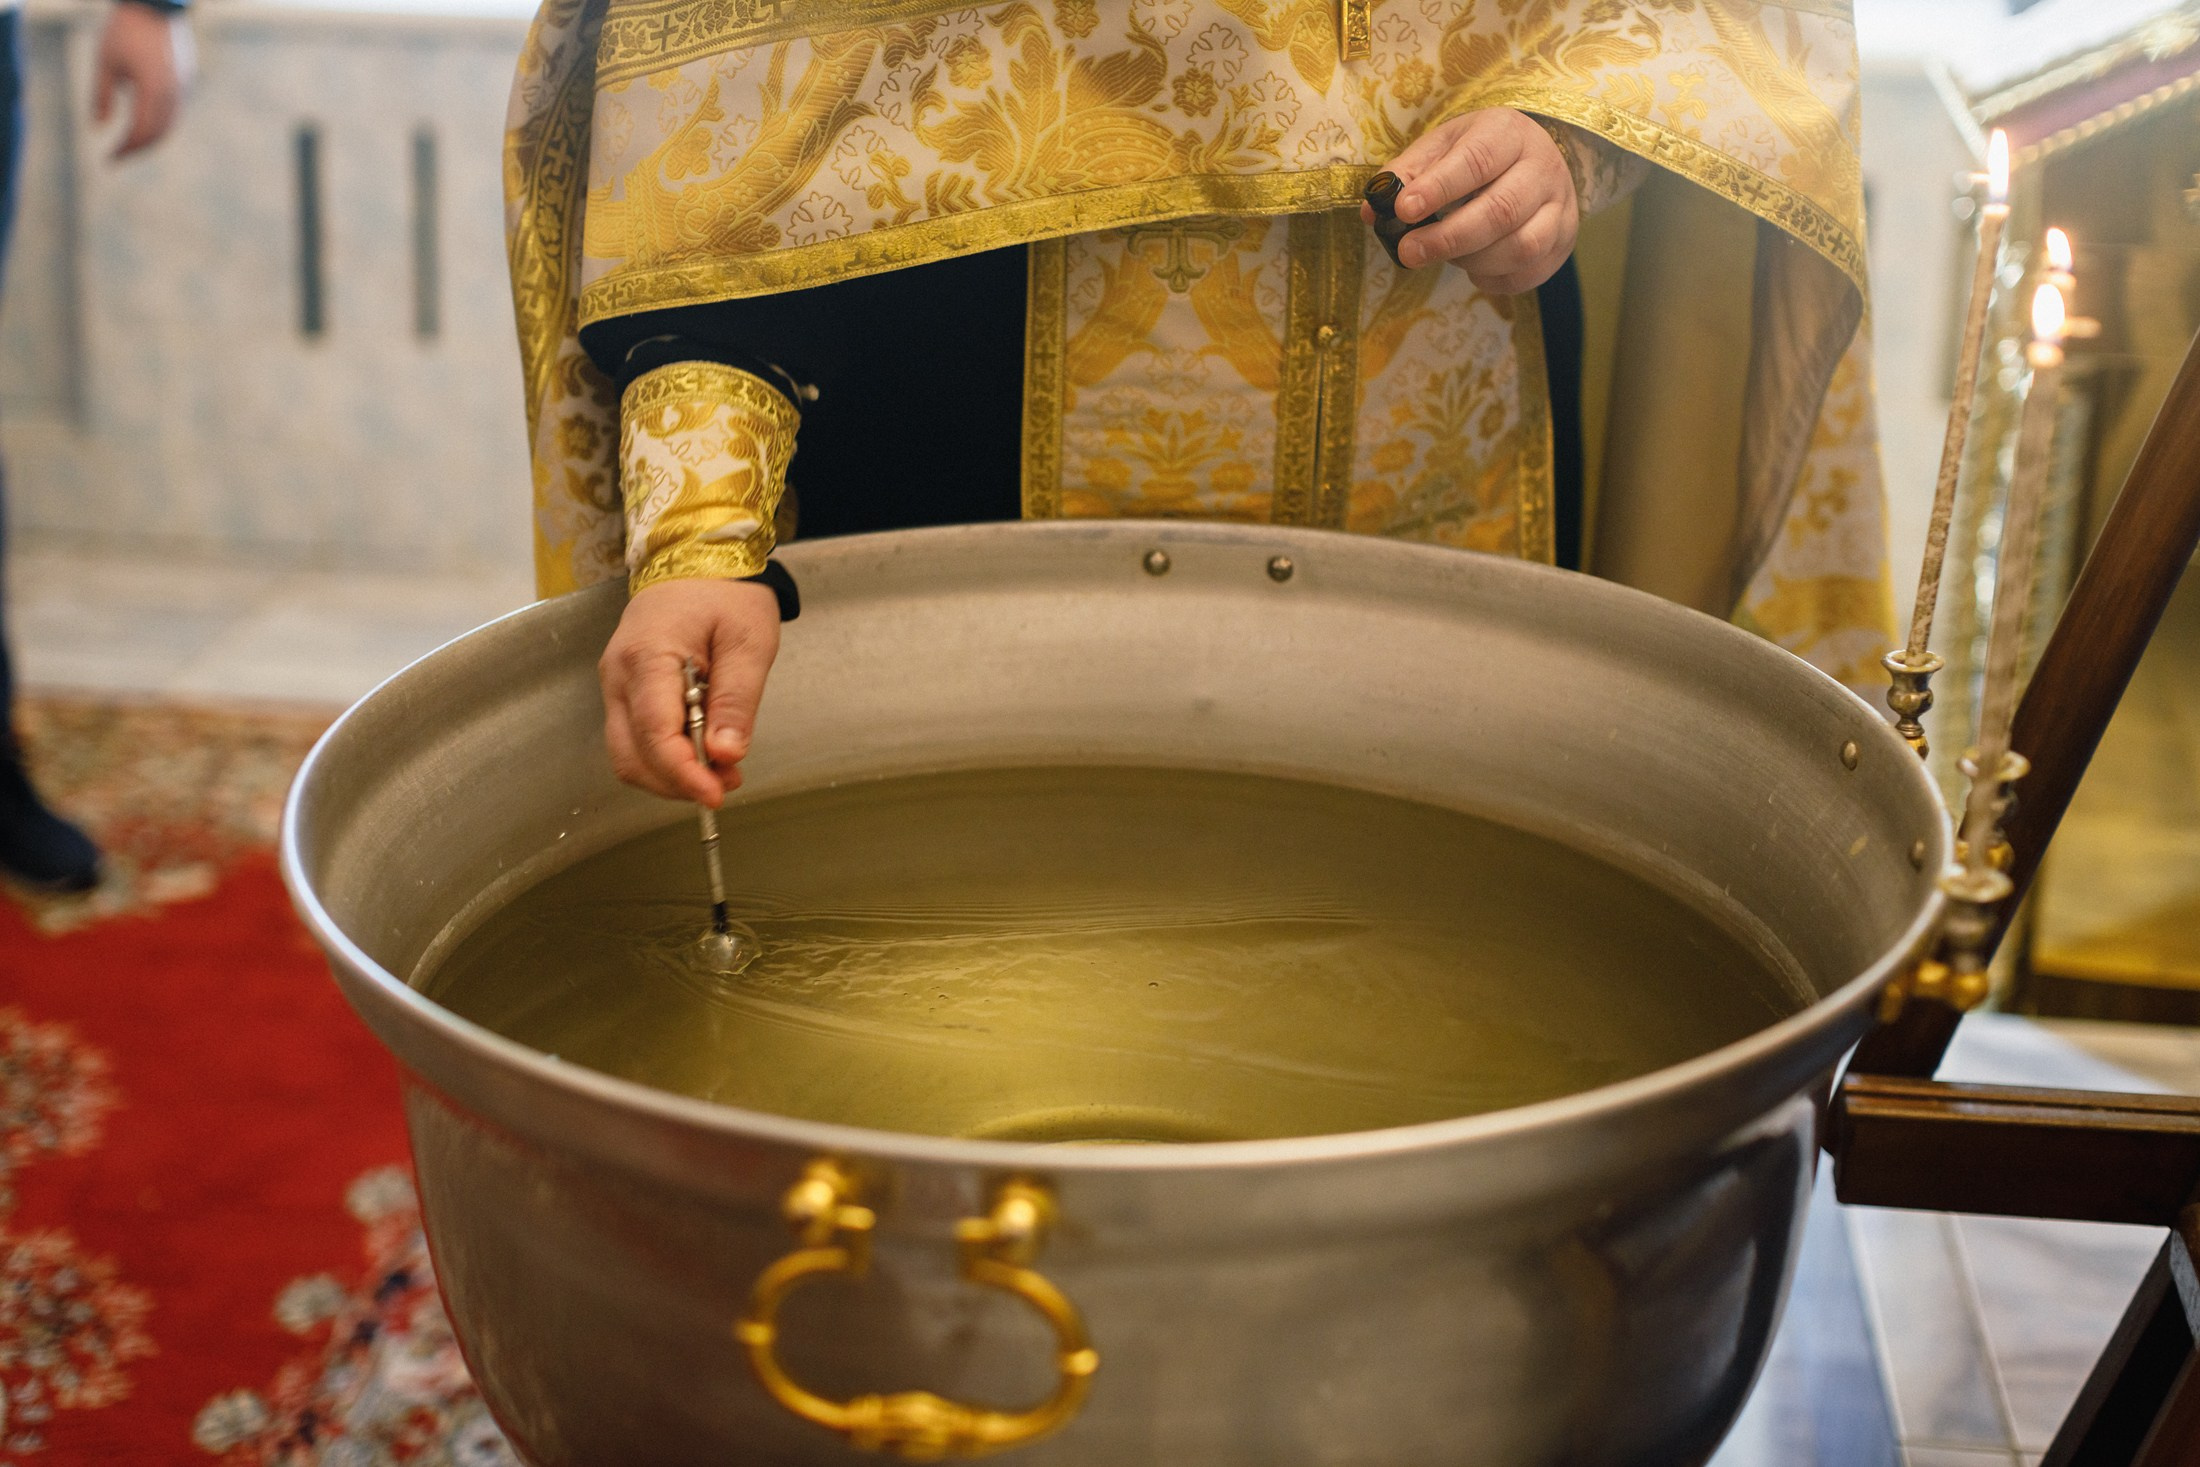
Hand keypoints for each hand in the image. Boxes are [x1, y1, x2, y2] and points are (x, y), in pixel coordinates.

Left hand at [95, 3, 188, 159]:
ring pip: (170, 125)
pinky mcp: (186, 80)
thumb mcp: (104, 62)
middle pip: (158, 134)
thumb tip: (98, 127)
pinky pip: (175, 111)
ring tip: (129, 144)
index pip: (140, 132)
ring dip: (149, 138)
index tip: (108, 160)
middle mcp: (174, 94)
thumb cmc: (124, 30)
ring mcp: (184, 87)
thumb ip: (100, 96)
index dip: (124, 149)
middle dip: (137, 149)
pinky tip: (143, 122)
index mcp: (152, 90)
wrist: (156, 5)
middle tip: (117, 158)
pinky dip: (159, 123)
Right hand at [600, 578, 781, 806]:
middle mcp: (619, 674)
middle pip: (630, 755)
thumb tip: (725, 755)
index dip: (683, 774)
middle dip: (676, 782)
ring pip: (627, 754)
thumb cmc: (726, 594)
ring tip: (720, 768)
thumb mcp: (748, 643)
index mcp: (647, 656)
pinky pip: (634, 738)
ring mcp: (615, 683)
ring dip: (671, 775)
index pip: (654, 733)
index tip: (716, 794)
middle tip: (725, 783)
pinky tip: (701, 751)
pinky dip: (664, 756)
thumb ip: (736, 701)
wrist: (695, 558)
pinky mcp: (623, 689)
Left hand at [1360, 108, 1577, 292]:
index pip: (1476, 160)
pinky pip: (1530, 272)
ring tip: (1446, 256)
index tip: (1403, 211)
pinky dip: (1494, 279)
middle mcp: (1542, 166)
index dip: (1439, 188)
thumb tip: (1373, 210)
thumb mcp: (1441, 148)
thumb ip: (1406, 174)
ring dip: (1474, 261)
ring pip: (1521, 246)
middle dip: (1449, 238)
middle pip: (1501, 210)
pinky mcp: (1564, 240)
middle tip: (1409, 253)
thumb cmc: (1475, 155)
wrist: (1530, 159)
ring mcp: (1560, 205)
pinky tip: (1474, 268)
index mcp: (1507, 132)